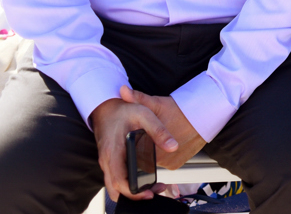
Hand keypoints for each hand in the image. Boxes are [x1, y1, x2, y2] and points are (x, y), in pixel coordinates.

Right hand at [90, 87, 177, 201]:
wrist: (106, 106)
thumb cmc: (123, 109)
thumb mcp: (144, 115)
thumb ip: (159, 131)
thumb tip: (173, 147)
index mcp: (113, 152)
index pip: (119, 181)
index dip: (133, 192)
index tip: (149, 194)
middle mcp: (107, 160)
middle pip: (116, 188)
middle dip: (135, 195)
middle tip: (155, 192)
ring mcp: (107, 162)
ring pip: (114, 185)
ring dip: (131, 191)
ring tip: (152, 188)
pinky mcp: (110, 160)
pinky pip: (115, 178)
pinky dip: (127, 184)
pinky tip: (143, 180)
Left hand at [120, 88, 205, 170]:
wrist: (205, 115)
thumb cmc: (179, 109)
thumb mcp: (157, 103)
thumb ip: (138, 98)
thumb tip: (122, 90)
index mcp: (149, 145)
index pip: (133, 150)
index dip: (134, 142)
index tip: (141, 133)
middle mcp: (159, 159)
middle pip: (143, 157)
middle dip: (144, 147)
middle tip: (152, 134)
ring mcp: (168, 163)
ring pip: (153, 161)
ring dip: (154, 152)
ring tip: (160, 138)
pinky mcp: (176, 165)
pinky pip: (164, 163)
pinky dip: (165, 156)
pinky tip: (168, 144)